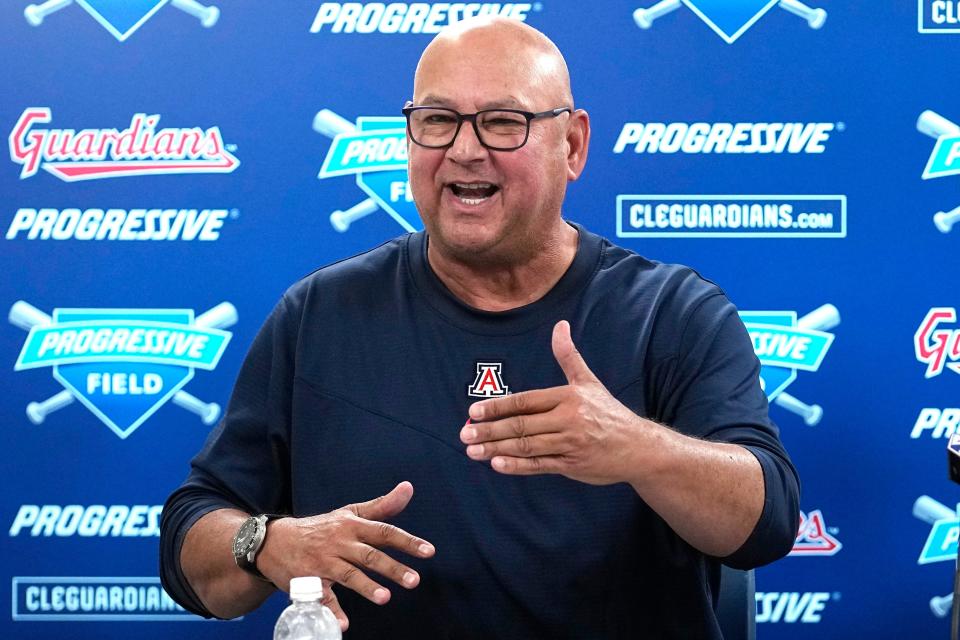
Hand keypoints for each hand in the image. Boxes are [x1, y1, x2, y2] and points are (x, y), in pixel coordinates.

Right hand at [257, 481, 434, 631]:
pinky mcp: (308, 581)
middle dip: (392, 568)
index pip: (384, 532)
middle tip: (414, 580)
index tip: (429, 551)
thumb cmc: (321, 527)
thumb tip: (408, 487)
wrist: (275, 541)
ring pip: (348, 574)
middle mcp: (340, 543)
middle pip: (370, 555)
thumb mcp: (350, 513)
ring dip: (366, 586)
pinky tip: (344, 624)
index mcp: (352, 526)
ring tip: (385, 598)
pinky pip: (321, 597)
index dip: (408, 541)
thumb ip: (382, 506)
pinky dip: (331, 611)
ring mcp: (323, 563)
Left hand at [460, 320, 643, 484]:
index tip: (474, 411)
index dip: (498, 406)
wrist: (638, 447)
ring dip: (496, 449)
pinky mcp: (571, 465)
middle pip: (521, 425)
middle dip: (489, 430)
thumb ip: (568, 356)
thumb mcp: (588, 381)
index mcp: (568, 398)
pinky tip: (497, 465)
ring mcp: (569, 444)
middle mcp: (567, 420)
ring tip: (473, 450)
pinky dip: (517, 466)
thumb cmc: (608, 413)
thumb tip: (559, 325)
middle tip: (464, 434)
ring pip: (527, 446)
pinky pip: (540, 465)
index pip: (525, 401)